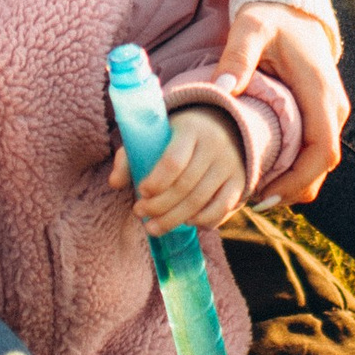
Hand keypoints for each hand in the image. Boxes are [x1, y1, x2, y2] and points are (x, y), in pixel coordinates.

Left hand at [108, 102, 248, 235]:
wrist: (225, 127)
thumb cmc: (179, 135)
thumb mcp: (156, 135)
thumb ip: (130, 156)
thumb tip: (114, 183)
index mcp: (191, 130)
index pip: (174, 161)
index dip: (156, 182)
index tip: (140, 192)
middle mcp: (214, 146)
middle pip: (185, 186)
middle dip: (158, 206)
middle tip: (140, 214)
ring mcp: (229, 166)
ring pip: (200, 201)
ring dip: (173, 219)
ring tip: (152, 227)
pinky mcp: (240, 183)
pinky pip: (221, 209)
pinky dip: (201, 220)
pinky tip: (185, 223)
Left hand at [215, 1, 345, 203]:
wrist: (290, 5)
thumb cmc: (270, 17)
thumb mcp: (251, 29)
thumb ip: (237, 57)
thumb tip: (222, 89)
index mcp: (321, 93)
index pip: (322, 151)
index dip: (298, 180)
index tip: (266, 195)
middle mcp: (333, 107)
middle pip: (323, 165)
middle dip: (292, 188)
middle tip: (253, 202)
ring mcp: (330, 111)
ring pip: (319, 161)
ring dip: (293, 182)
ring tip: (255, 192)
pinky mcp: (321, 113)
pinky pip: (313, 150)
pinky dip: (294, 168)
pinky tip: (264, 172)